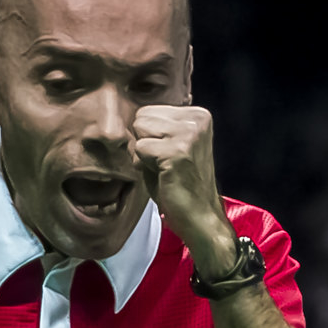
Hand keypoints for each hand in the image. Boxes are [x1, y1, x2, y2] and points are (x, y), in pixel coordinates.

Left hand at [132, 105, 236, 276]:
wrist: (199, 216)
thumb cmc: (179, 184)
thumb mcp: (169, 147)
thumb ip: (154, 130)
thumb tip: (128, 119)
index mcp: (197, 115)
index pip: (147, 111)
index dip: (148, 137)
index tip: (166, 156)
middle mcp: (197, 119)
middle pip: (141, 117)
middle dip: (144, 142)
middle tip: (162, 163)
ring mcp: (189, 133)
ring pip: (139, 131)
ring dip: (144, 154)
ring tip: (163, 168)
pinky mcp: (178, 151)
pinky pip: (140, 149)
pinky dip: (144, 165)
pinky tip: (163, 176)